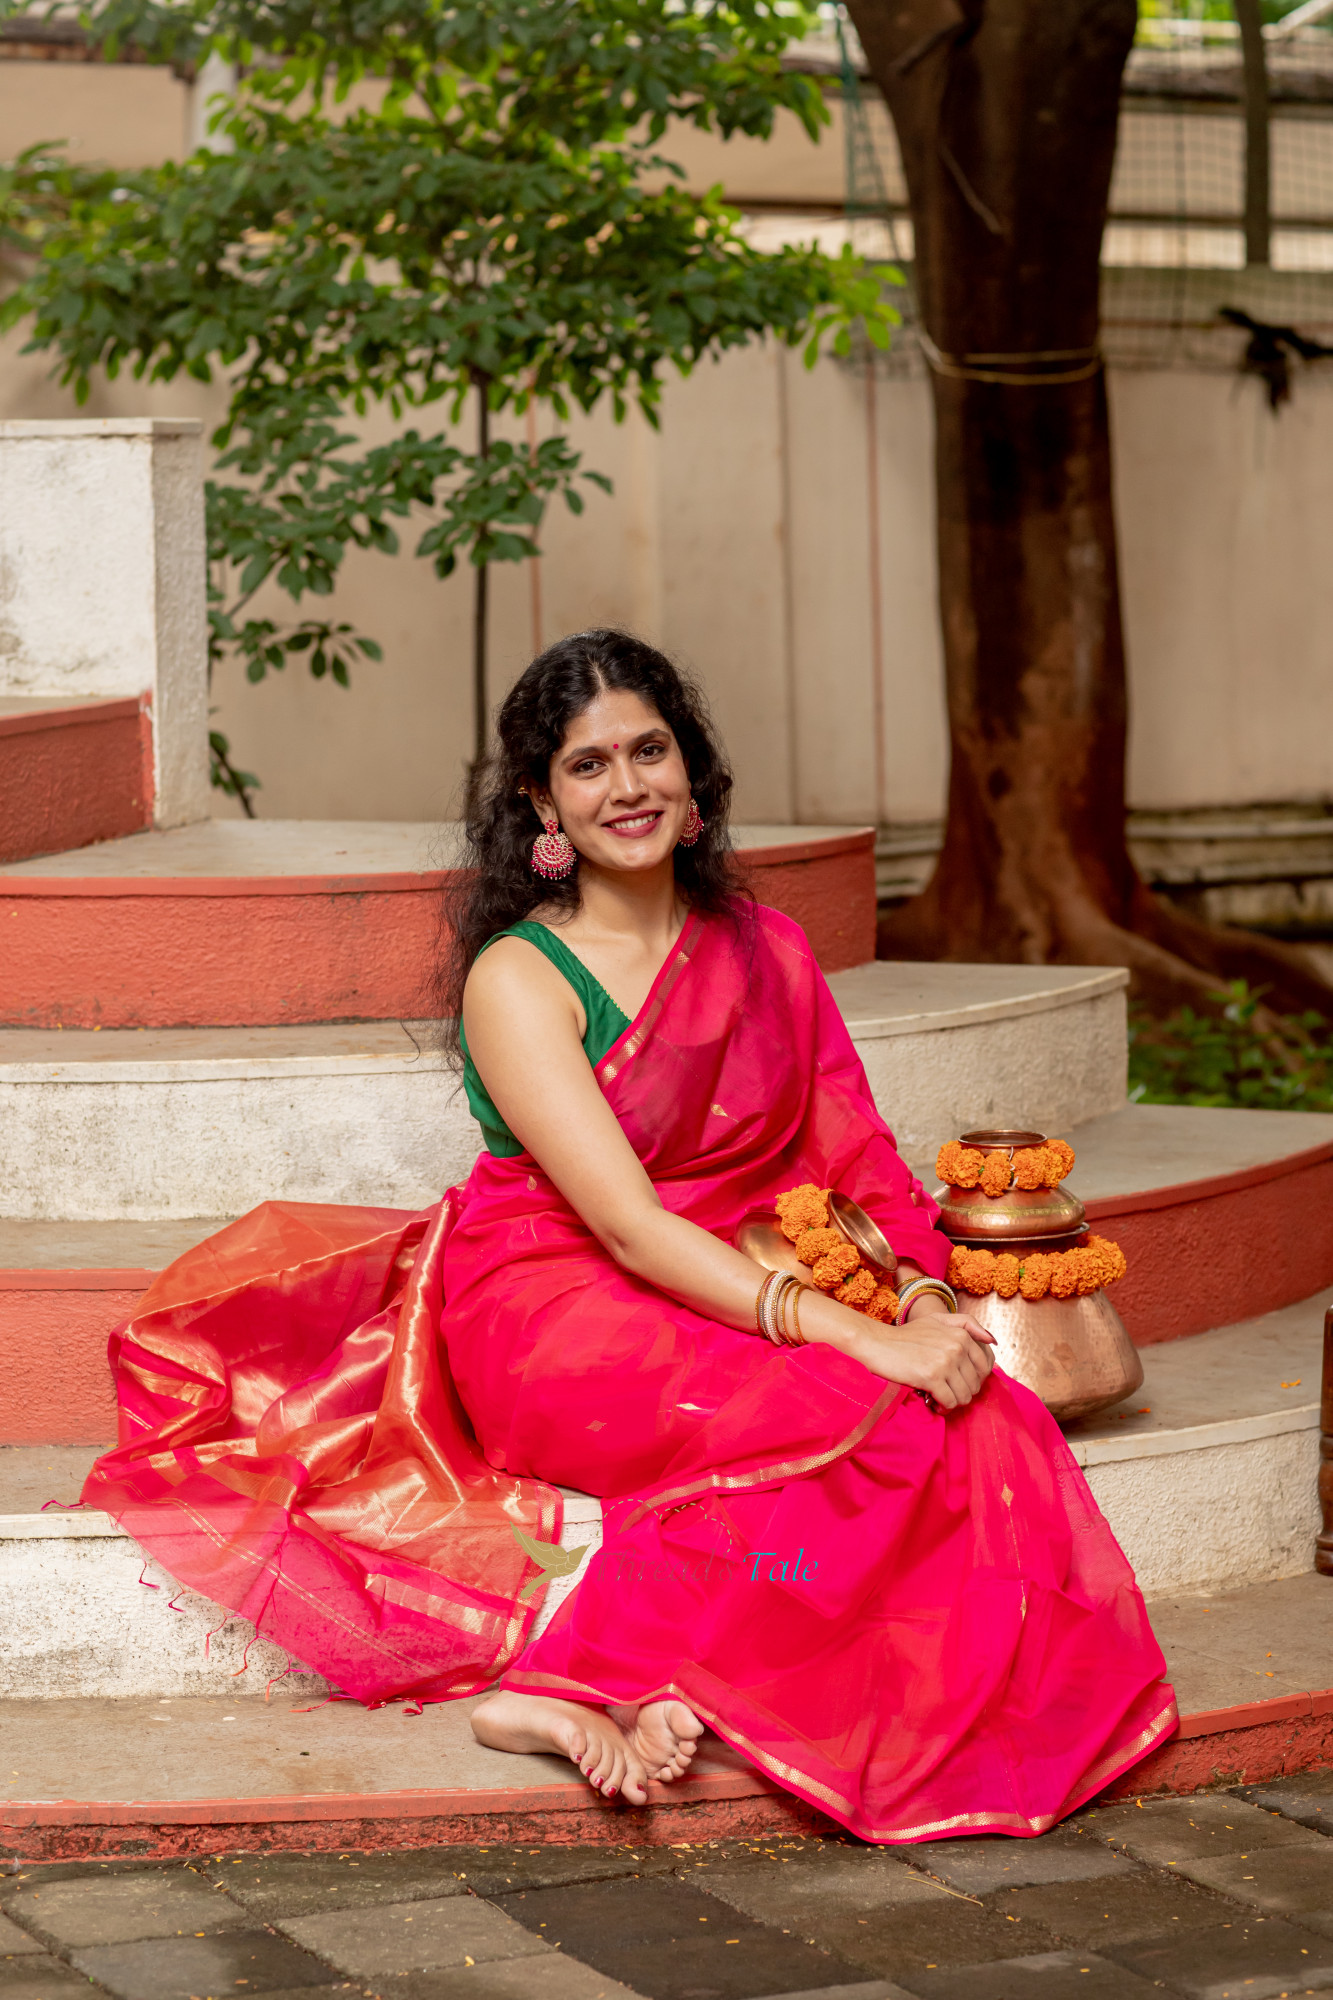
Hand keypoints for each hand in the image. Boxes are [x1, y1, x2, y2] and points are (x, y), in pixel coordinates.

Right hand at [854, 1307, 996, 1408]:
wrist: (877, 1343)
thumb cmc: (906, 1335)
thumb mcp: (937, 1320)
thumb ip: (967, 1324)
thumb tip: (993, 1341)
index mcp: (961, 1334)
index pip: (985, 1367)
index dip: (973, 1379)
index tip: (958, 1381)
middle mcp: (957, 1346)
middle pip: (975, 1384)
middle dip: (962, 1392)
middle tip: (945, 1391)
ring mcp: (945, 1361)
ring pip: (964, 1396)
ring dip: (953, 1402)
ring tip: (939, 1397)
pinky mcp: (931, 1377)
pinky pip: (949, 1402)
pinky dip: (943, 1407)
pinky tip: (932, 1401)